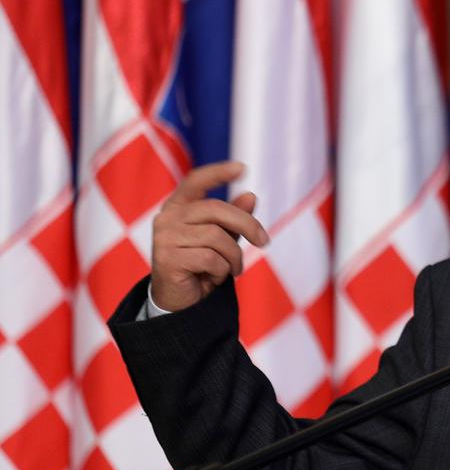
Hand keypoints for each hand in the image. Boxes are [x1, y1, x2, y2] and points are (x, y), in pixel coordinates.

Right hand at [149, 161, 270, 311]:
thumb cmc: (202, 266)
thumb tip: (250, 196)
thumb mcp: (221, 239)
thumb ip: (233, 218)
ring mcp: (164, 237)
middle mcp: (167, 218)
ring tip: (229, 269)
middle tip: (264, 242)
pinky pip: (212, 259)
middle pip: (216, 209)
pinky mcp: (167, 259)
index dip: (217, 172)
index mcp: (178, 208)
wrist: (180, 302)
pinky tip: (211, 278)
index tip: (242, 168)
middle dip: (247, 225)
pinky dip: (222, 271)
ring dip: (233, 257)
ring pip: (217, 237)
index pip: (195, 181)